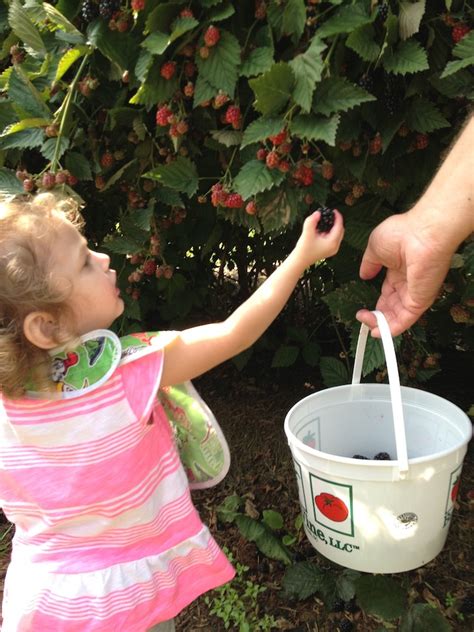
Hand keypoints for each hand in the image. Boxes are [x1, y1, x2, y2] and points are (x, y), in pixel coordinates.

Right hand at [292, 209, 343, 268]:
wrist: (300, 261)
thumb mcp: (307, 233)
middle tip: (330, 214)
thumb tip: (317, 213)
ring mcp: (333, 249)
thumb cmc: (304, 249)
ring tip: (326, 220)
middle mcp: (335, 247)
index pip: (339, 227)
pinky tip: (322, 228)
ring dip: (333, 226)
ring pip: (337, 234)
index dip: (338, 217)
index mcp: (332, 243)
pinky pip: (333, 238)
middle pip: (340, 230)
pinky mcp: (329, 250)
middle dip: (336, 221)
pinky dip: (330, 232)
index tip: (334, 210)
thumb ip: (312, 221)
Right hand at [356, 211, 453, 336]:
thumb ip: (368, 264)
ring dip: (381, 324)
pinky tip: (379, 331)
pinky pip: (406, 319)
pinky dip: (393, 328)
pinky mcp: (420, 300)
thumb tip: (363, 274)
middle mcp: (408, 284)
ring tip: (368, 324)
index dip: (376, 304)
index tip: (363, 309)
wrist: (422, 234)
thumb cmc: (402, 233)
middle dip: (376, 316)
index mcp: (398, 271)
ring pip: (397, 317)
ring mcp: (415, 293)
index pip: (388, 294)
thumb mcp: (374, 248)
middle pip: (391, 308)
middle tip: (362, 317)